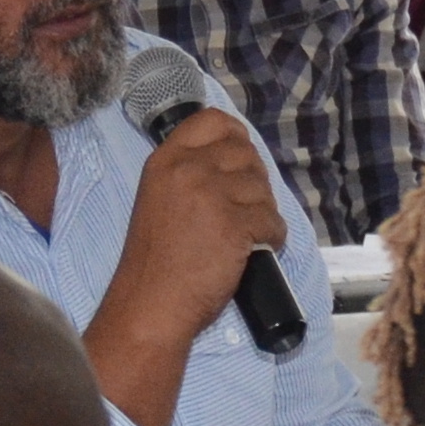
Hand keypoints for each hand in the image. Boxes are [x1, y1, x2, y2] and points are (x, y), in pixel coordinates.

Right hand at [103, 111, 287, 341]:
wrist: (151, 304)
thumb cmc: (155, 262)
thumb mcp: (160, 200)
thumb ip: (188, 175)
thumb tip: (234, 164)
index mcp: (165, 160)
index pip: (212, 121)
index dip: (234, 136)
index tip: (239, 158)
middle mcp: (188, 169)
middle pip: (245, 154)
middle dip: (252, 182)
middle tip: (242, 210)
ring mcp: (212, 194)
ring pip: (262, 189)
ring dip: (262, 213)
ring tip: (244, 236)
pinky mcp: (235, 224)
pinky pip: (273, 221)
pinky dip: (271, 238)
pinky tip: (255, 251)